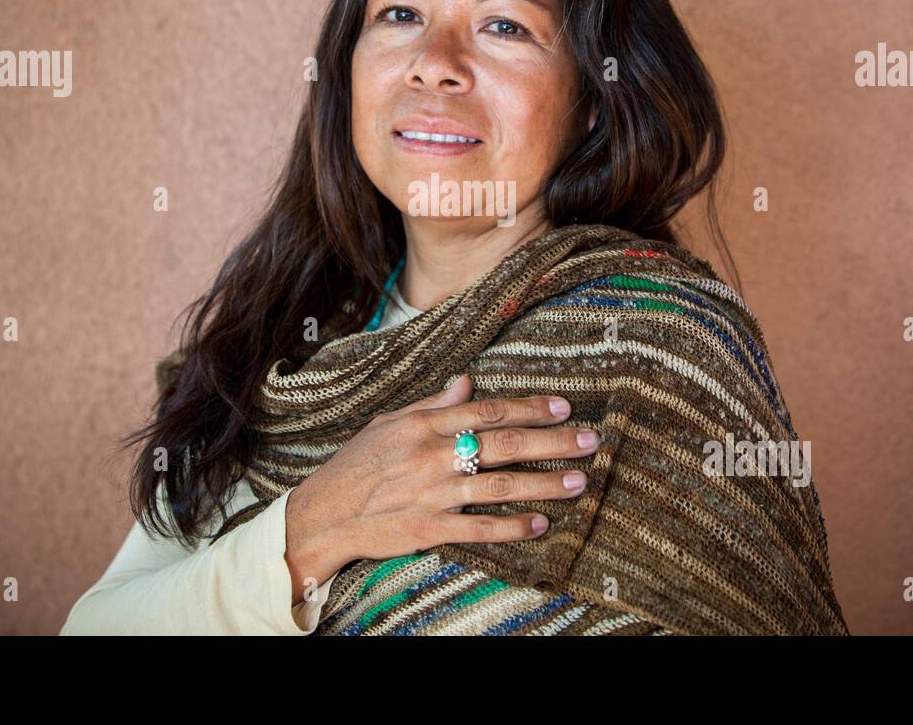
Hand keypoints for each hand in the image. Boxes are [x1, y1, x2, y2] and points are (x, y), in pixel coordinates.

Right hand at [283, 374, 598, 603]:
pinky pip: (478, 528)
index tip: (563, 407)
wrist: (322, 514)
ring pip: (499, 486)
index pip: (487, 410)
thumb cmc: (356, 465)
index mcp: (423, 424)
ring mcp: (432, 493)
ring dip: (543, 484)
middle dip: (552, 441)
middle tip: (590, 439)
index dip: (529, 408)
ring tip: (578, 481)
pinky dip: (511, 527)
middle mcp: (432, 455)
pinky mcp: (429, 529)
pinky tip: (540, 524)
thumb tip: (467, 382)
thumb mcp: (389, 422)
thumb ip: (431, 404)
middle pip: (504, 444)